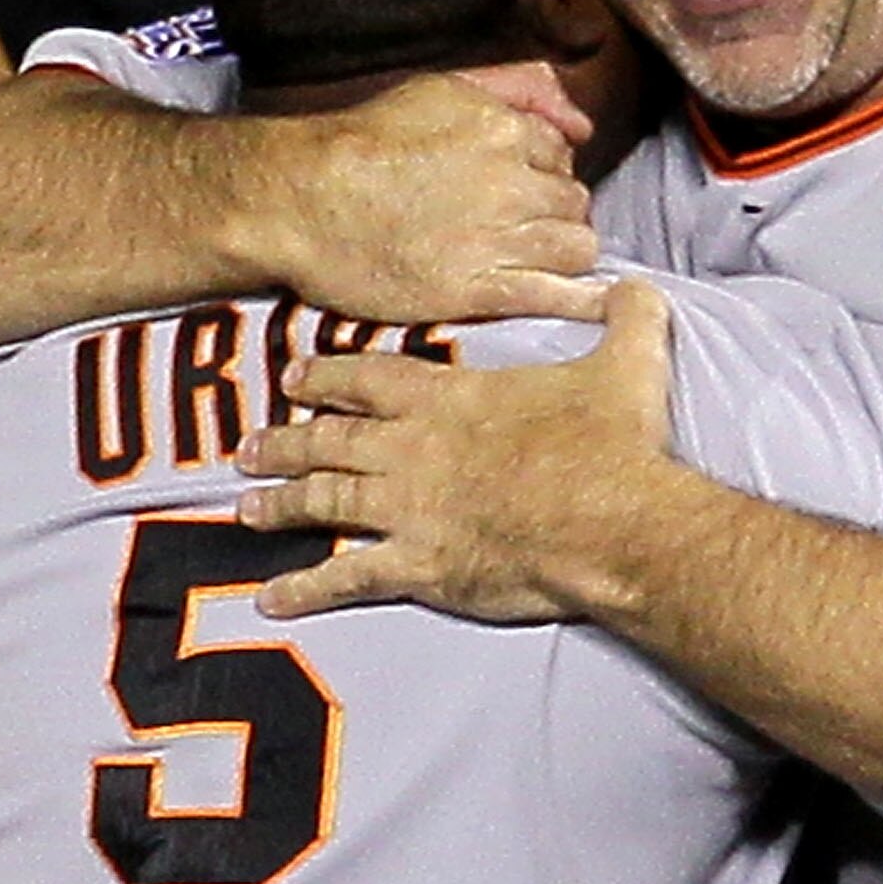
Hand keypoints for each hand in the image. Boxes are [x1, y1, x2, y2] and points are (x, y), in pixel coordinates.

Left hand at [237, 278, 674, 619]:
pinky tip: (270, 599)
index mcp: (452, 400)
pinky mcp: (418, 567)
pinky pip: (347, 578)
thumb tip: (635, 284)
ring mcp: (409, 509)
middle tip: (249, 447)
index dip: (327, 377)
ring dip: (280, 505)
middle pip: (330, 441)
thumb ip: (626, 316)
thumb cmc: (614, 446)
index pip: (371, 379)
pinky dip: (305, 589)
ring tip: (246, 509)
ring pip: (324, 503)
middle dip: (285, 443)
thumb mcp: (626, 362)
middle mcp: (414, 450)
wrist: (616, 522)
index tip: (294, 378)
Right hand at [263, 69, 602, 324]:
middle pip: (574, 202)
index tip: (515, 190)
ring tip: (526, 260)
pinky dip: (580, 300)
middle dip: (552, 214)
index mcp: (504, 128)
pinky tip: (589, 305)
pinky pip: (558, 297)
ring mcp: (498, 238)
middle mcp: (511, 180)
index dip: (542, 174)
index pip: (562, 154)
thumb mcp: (441, 87)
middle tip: (514, 227)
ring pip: (577, 248)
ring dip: (561, 254)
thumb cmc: (364, 143)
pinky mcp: (480, 290)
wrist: (304, 201)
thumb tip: (582, 124)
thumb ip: (519, 86)